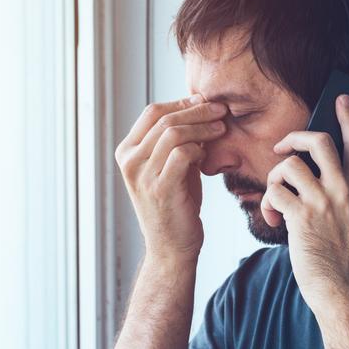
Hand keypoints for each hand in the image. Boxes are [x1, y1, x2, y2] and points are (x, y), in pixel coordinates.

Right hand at [115, 95, 227, 262]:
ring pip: (173, 133)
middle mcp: (129, 161)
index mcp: (127, 151)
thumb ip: (175, 140)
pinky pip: (182, 154)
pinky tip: (208, 154)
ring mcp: (142, 175)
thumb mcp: (168, 165)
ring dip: (202, 126)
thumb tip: (196, 106)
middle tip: (221, 109)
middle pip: (164, 119)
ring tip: (222, 127)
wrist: (170, 246)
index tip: (205, 101)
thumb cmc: (174, 203)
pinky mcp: (160, 188)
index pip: (152, 112)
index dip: (181, 102)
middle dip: (197, 110)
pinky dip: (199, 148)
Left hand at [260, 94, 348, 314]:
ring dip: (274, 179)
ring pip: (289, 166)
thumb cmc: (346, 258)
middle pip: (319, 141)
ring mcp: (324, 202)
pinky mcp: (301, 217)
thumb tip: (336, 169)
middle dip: (295, 137)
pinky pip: (274, 192)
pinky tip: (272, 219)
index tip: (340, 99)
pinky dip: (267, 204)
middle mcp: (347, 189)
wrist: (344, 293)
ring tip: (275, 200)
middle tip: (283, 148)